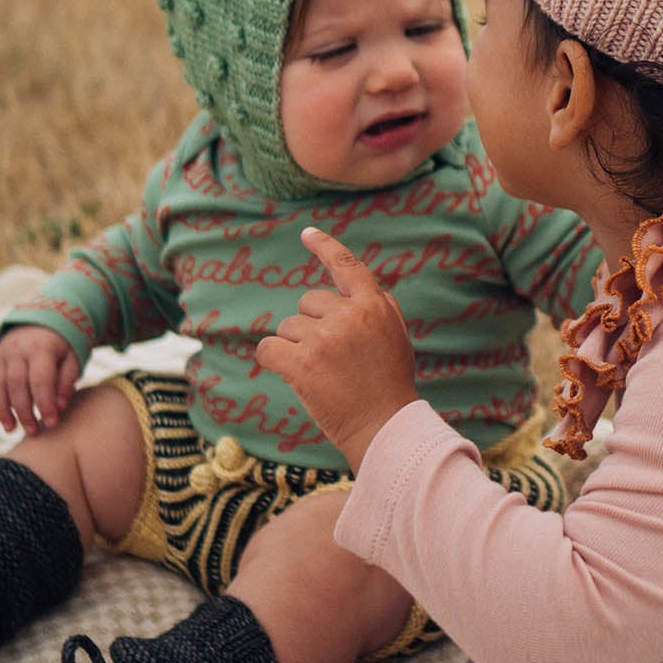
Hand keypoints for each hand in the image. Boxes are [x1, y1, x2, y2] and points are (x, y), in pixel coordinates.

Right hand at [0, 325, 79, 435]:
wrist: (39, 324)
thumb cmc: (61, 348)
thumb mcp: (72, 358)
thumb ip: (67, 382)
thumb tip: (59, 407)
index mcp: (41, 349)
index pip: (41, 380)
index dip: (45, 404)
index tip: (52, 423)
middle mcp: (17, 350)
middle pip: (16, 384)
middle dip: (23, 411)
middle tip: (32, 431)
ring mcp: (1, 355)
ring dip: (2, 409)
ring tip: (11, 429)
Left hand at [255, 227, 418, 471]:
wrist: (385, 427)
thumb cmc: (389, 386)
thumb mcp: (395, 338)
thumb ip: (376, 309)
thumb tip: (352, 290)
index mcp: (375, 305)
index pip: (347, 266)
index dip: (325, 247)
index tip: (307, 234)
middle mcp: (350, 314)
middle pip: (307, 303)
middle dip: (311, 327)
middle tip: (333, 360)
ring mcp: (324, 337)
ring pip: (287, 328)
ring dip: (296, 348)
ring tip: (322, 375)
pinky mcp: (301, 362)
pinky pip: (268, 349)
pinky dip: (273, 361)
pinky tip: (293, 377)